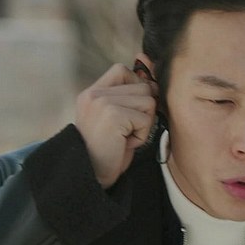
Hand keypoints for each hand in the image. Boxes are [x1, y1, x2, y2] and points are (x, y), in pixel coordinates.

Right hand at [75, 63, 157, 187]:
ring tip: (125, 137)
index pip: (121, 70)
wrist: (91, 175)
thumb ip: (127, 98)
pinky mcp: (113, 115)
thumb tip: (154, 82)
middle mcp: (94, 94)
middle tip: (126, 130)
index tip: (134, 108)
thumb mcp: (115, 118)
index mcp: (92, 92)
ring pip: (148, 102)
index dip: (136, 85)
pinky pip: (146, 119)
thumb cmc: (107, 150)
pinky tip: (125, 143)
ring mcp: (102, 102)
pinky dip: (142, 136)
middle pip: (142, 87)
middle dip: (143, 112)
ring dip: (143, 124)